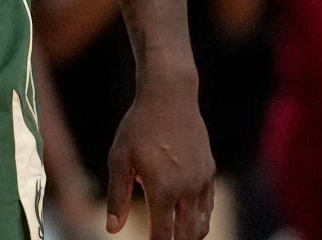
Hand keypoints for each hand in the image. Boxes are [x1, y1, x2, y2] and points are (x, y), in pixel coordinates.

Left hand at [105, 73, 214, 238]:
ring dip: (189, 236)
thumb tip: (112, 229)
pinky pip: (208, 206)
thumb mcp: (119, 159)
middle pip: (186, 236)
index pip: (163, 235)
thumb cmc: (138, 127)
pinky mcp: (209, 171)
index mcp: (162, 189)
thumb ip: (117, 197)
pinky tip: (187, 219)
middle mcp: (187, 189)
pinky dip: (199, 219)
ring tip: (175, 237)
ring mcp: (201, 181)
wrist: (170, 96)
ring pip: (201, 224)